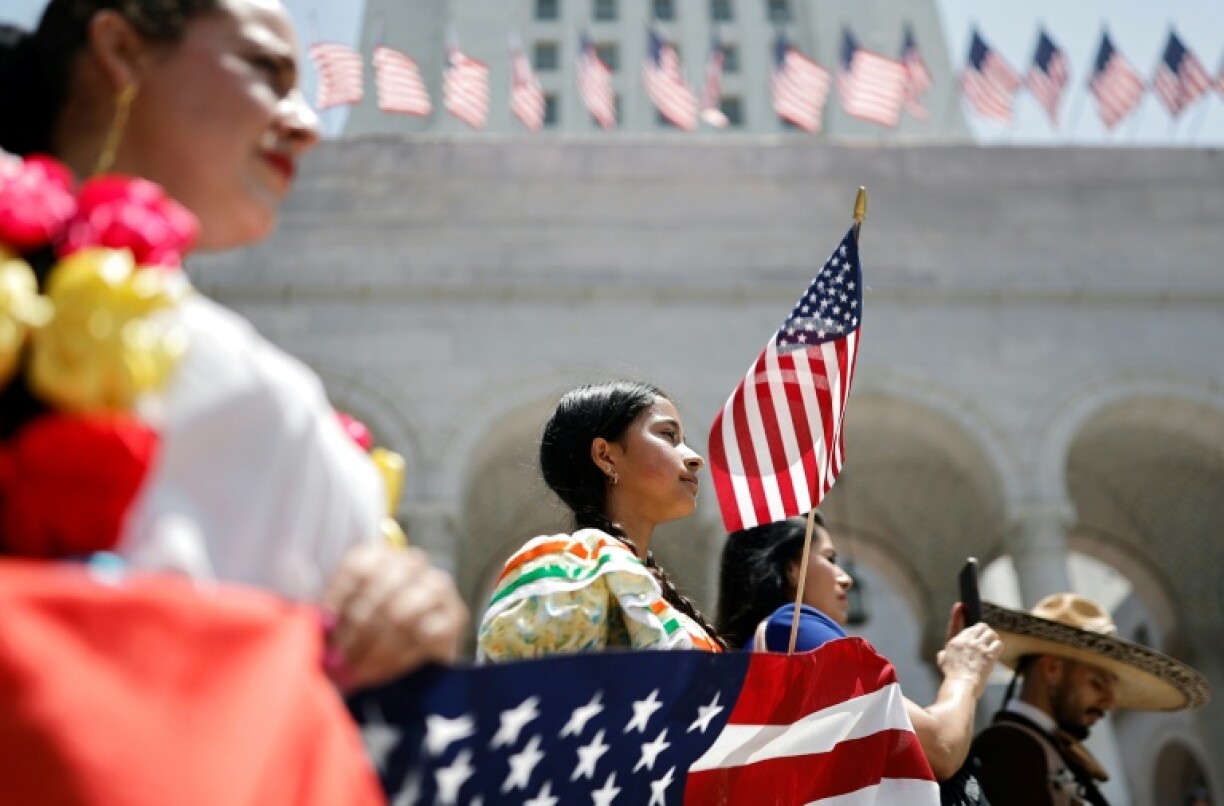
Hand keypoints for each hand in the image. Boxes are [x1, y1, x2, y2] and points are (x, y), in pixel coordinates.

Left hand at [321, 542, 467, 689]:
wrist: (415, 663)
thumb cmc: (372, 636)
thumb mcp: (346, 619)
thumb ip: (333, 615)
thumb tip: (320, 623)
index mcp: (382, 555)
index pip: (359, 566)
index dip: (338, 598)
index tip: (324, 628)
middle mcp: (413, 563)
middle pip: (380, 590)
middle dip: (355, 631)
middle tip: (338, 661)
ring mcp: (438, 587)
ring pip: (401, 613)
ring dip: (374, 648)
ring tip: (356, 672)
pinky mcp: (455, 616)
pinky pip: (423, 636)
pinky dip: (396, 659)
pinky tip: (379, 672)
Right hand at [936, 603, 1001, 699]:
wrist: (961, 686)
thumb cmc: (951, 677)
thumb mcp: (942, 663)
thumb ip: (944, 654)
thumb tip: (943, 654)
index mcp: (954, 642)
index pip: (955, 624)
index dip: (957, 614)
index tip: (960, 605)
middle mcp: (966, 641)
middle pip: (980, 627)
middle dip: (984, 631)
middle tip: (986, 638)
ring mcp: (978, 647)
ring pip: (991, 633)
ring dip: (992, 638)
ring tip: (992, 644)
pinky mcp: (989, 655)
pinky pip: (998, 644)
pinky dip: (998, 647)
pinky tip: (996, 652)